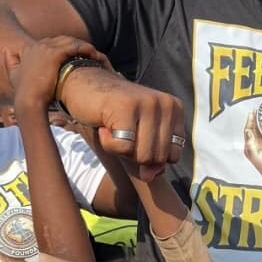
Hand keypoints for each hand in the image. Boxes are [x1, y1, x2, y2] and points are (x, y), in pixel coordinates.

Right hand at [4, 36, 108, 118]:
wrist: (29, 101)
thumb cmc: (25, 94)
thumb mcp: (14, 76)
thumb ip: (11, 62)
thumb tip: (7, 50)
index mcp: (29, 49)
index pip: (50, 43)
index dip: (62, 48)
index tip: (72, 56)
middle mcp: (37, 46)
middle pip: (61, 40)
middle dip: (74, 45)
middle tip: (87, 54)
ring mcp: (46, 48)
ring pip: (69, 41)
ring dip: (82, 46)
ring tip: (94, 54)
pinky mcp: (55, 53)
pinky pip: (75, 46)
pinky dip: (85, 48)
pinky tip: (94, 54)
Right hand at [61, 64, 184, 181]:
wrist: (85, 85)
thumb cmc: (115, 114)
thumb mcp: (141, 136)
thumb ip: (152, 159)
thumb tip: (149, 177)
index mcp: (175, 110)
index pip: (173, 155)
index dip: (151, 157)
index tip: (136, 138)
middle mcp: (166, 104)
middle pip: (158, 157)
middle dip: (136, 155)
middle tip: (122, 134)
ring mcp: (147, 103)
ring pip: (143, 155)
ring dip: (122, 151)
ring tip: (114, 130)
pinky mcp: (126, 107)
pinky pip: (123, 148)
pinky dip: (109, 145)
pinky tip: (104, 127)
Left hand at [244, 112, 261, 186]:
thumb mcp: (255, 156)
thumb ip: (250, 144)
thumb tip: (248, 131)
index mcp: (250, 145)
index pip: (248, 129)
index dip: (250, 120)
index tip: (253, 112)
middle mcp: (256, 144)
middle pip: (255, 128)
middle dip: (257, 118)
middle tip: (260, 109)